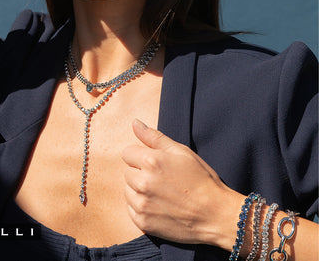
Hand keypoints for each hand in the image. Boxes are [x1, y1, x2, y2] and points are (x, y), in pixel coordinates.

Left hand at [121, 119, 240, 246]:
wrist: (216, 214)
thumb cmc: (201, 179)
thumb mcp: (181, 152)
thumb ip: (154, 136)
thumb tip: (134, 122)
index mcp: (151, 161)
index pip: (127, 152)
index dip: (141, 156)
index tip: (155, 164)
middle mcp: (142, 182)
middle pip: (127, 172)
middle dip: (140, 173)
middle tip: (162, 179)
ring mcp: (142, 204)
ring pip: (128, 191)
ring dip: (139, 190)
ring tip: (161, 193)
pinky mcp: (142, 222)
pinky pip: (131, 209)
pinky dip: (141, 207)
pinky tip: (159, 206)